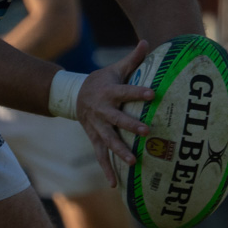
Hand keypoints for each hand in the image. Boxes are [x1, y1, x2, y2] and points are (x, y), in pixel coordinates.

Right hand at [76, 40, 155, 186]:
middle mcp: (103, 111)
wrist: (73, 95)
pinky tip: (114, 185)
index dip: (139, 92)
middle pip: (117, 120)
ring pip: (108, 140)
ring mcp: (97, 127)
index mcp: (110, 92)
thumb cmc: (102, 81)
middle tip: (147, 132)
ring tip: (133, 161)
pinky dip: (106, 170)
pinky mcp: (94, 138)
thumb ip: (133, 59)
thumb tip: (147, 42)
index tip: (153, 93)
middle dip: (131, 126)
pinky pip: (100, 156)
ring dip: (120, 151)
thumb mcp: (115, 69)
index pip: (126, 92)